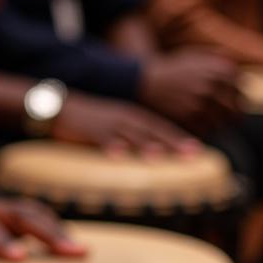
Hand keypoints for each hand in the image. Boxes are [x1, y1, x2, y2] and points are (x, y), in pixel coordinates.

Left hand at [0, 186, 86, 260]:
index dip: (1, 242)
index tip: (20, 259)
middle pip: (20, 215)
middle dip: (49, 233)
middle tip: (77, 253)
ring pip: (31, 214)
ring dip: (57, 231)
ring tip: (81, 253)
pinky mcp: (0, 218)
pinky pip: (30, 221)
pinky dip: (51, 231)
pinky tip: (68, 251)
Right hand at [52, 92, 202, 157]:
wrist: (64, 106)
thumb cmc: (91, 119)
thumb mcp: (116, 123)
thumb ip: (134, 135)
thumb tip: (152, 152)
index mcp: (134, 117)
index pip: (162, 128)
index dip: (180, 138)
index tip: (198, 151)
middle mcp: (126, 119)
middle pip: (153, 131)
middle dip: (173, 142)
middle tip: (193, 154)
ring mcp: (109, 125)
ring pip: (131, 135)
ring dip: (145, 145)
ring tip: (159, 156)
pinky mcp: (91, 130)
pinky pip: (102, 139)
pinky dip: (110, 147)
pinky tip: (117, 156)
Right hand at [139, 51, 241, 131]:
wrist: (145, 80)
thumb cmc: (173, 69)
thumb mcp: (198, 55)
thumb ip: (220, 59)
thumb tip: (239, 73)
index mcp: (222, 69)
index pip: (242, 89)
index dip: (237, 99)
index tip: (230, 105)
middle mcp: (215, 84)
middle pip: (236, 108)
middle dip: (232, 116)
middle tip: (225, 122)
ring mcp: (203, 101)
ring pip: (223, 122)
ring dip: (219, 126)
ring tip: (212, 127)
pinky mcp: (189, 116)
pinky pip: (207, 130)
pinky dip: (205, 132)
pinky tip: (198, 129)